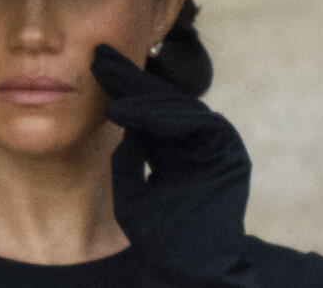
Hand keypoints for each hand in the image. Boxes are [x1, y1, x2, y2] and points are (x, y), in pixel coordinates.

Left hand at [91, 44, 259, 286]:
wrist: (184, 269)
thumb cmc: (157, 234)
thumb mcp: (130, 186)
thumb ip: (128, 153)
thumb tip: (121, 118)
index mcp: (175, 147)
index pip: (147, 108)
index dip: (122, 87)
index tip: (96, 65)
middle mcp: (195, 139)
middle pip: (160, 99)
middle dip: (128, 78)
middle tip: (100, 56)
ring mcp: (213, 142)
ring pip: (175, 106)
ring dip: (139, 94)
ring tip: (107, 85)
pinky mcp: (227, 150)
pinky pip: (194, 121)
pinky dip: (159, 115)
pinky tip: (127, 112)